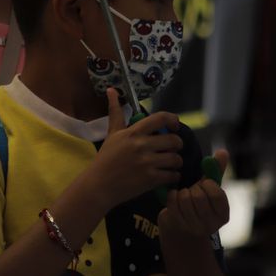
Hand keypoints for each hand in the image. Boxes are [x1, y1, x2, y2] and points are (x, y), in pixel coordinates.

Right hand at [84, 89, 182, 210]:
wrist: (98, 186)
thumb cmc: (105, 159)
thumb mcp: (111, 134)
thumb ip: (116, 112)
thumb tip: (111, 90)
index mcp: (133, 132)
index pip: (160, 118)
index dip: (173, 120)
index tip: (175, 126)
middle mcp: (142, 145)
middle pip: (174, 140)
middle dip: (177, 145)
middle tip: (172, 149)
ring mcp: (147, 163)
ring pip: (176, 159)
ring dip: (177, 162)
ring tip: (170, 164)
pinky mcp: (150, 180)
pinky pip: (173, 175)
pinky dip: (174, 176)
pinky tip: (168, 176)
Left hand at [159, 149, 229, 239]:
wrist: (181, 229)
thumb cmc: (199, 205)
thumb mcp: (209, 190)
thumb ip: (216, 171)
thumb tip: (223, 152)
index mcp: (223, 215)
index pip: (217, 194)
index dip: (208, 184)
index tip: (205, 183)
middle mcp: (210, 225)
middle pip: (198, 196)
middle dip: (193, 188)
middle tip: (193, 191)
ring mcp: (193, 228)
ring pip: (184, 198)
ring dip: (182, 192)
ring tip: (184, 196)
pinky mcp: (177, 226)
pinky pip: (173, 202)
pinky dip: (172, 196)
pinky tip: (175, 199)